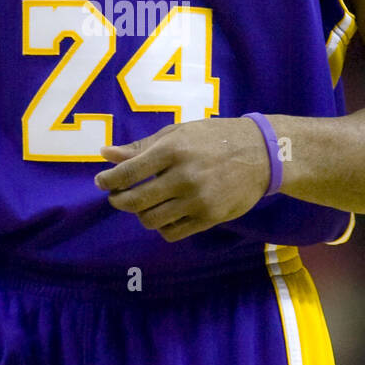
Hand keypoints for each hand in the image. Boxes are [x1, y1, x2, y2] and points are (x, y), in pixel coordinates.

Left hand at [94, 116, 271, 241]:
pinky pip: (173, 232)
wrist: (262, 153)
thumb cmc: (214, 138)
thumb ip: (142, 147)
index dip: (108, 180)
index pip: (128, 172)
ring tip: (143, 203)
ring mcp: (198, 200)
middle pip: (135, 200)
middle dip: (118, 200)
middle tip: (116, 196)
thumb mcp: (178, 133)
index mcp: (174, 150)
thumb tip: (105, 154)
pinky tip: (163, 214)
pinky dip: (161, 226)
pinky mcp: (210, 217)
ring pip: (151, 220)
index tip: (101, 181)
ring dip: (140, 214)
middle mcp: (184, 176)